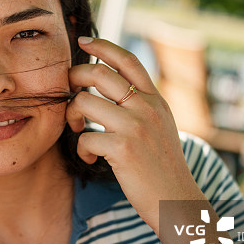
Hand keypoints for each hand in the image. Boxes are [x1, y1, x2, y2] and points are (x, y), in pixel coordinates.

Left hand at [65, 37, 203, 232]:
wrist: (176, 201)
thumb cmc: (162, 167)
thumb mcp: (160, 126)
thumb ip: (141, 105)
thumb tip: (112, 85)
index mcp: (155, 99)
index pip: (128, 60)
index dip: (103, 46)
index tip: (83, 42)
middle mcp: (147, 107)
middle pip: (99, 74)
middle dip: (74, 78)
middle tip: (68, 92)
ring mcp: (136, 127)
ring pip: (85, 102)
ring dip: (71, 115)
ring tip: (76, 130)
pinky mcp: (123, 148)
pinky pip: (85, 137)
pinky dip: (81, 149)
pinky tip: (90, 158)